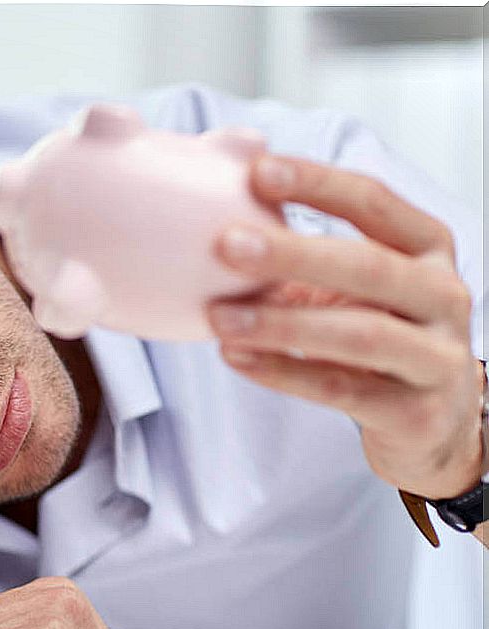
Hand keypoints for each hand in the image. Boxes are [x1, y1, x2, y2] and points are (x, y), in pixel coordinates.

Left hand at [207, 154, 481, 499]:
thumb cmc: (376, 334)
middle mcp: (444, 295)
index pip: (374, 203)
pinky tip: (237, 357)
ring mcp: (438, 356)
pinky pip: (342, 389)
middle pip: (369, 267)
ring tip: (219, 317)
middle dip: (294, 254)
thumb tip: (224, 201)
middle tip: (227, 244)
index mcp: (427, 248)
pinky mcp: (416, 413)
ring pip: (360, 334)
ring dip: (282, 324)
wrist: (430, 421)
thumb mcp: (348, 285)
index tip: (258, 172)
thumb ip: (299, 252)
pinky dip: (284, 373)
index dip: (318, 184)